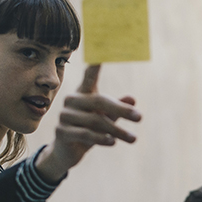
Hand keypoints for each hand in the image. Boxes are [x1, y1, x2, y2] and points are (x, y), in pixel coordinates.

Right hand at [35, 65, 140, 182]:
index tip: (103, 49)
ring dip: (117, 131)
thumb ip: (117, 108)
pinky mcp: (61, 132)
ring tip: (133, 139)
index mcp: (83, 93)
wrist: (66, 152)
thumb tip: (132, 98)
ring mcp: (64, 116)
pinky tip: (113, 142)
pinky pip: (85, 134)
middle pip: (99, 101)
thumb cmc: (89, 130)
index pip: (90, 75)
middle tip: (140, 117)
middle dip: (122, 110)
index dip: (96, 63)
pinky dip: (101, 139)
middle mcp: (72, 101)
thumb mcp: (106, 118)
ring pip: (96, 121)